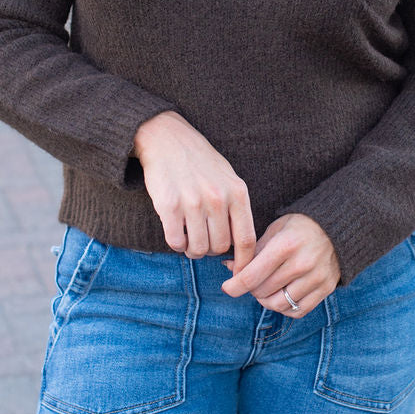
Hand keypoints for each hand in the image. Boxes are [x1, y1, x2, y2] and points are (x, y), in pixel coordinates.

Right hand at [133, 111, 256, 267]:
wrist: (167, 139)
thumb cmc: (200, 162)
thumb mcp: (228, 179)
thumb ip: (236, 209)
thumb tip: (241, 249)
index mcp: (238, 193)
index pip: (247, 240)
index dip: (244, 264)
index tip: (239, 275)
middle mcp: (218, 198)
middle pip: (219, 248)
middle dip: (210, 250)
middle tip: (202, 239)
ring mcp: (193, 202)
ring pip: (197, 249)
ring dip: (192, 248)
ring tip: (188, 234)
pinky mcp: (169, 205)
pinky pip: (176, 242)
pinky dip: (176, 243)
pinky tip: (175, 229)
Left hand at [220, 213, 339, 317]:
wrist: (338, 228)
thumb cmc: (300, 227)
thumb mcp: (276, 229)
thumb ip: (253, 250)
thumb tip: (229, 267)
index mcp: (285, 245)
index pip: (252, 275)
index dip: (234, 286)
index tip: (227, 287)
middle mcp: (302, 264)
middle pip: (263, 291)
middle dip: (251, 289)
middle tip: (251, 280)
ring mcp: (315, 278)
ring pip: (278, 304)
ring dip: (266, 300)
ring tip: (265, 289)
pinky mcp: (325, 289)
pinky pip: (297, 311)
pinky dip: (284, 307)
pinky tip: (282, 295)